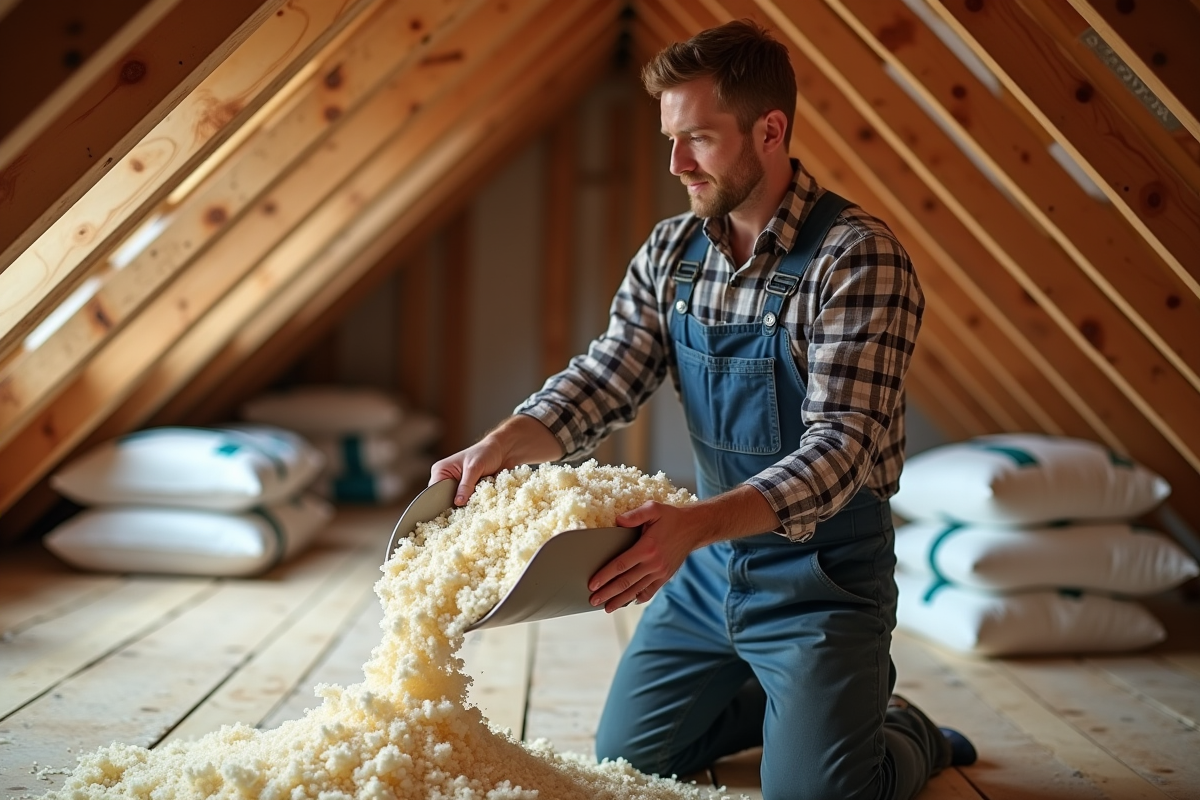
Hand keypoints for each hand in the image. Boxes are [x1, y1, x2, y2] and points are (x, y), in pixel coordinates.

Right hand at [429, 439, 505, 505]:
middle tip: (464, 512)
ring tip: (473, 509)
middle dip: (454, 506)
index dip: (440, 502)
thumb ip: (466, 485)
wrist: (502, 452)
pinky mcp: (468, 493)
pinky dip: (473, 505)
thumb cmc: (485, 453)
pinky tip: (479, 508)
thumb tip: (458, 502)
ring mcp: (458, 488)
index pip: (434, 491)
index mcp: (441, 471)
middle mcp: (446, 480)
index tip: (451, 510)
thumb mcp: (474, 468)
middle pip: (444, 500)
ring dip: (465, 506)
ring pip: (457, 504)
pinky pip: (467, 504)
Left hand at [587, 484, 780, 611]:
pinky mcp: (665, 576)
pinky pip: (650, 591)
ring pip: (636, 590)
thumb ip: (636, 514)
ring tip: (607, 607)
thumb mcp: (654, 509)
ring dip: (620, 600)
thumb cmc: (671, 517)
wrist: (694, 528)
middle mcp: (653, 563)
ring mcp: (660, 572)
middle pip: (626, 582)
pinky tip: (630, 602)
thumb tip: (618, 521)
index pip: (621, 565)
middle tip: (593, 600)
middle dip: (608, 593)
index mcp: (647, 548)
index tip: (592, 584)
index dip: (605, 576)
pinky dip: (639, 598)